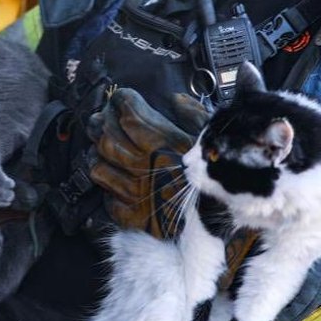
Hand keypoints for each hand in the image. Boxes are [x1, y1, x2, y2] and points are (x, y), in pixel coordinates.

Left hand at [87, 88, 209, 238]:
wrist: (222, 221)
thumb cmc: (221, 177)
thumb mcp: (213, 138)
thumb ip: (193, 116)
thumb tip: (177, 100)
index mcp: (159, 143)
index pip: (126, 114)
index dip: (120, 101)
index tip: (120, 98)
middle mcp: (140, 165)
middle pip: (106, 137)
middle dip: (101, 123)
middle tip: (102, 118)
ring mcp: (133, 191)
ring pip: (99, 167)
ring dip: (97, 155)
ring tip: (101, 148)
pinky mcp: (133, 216)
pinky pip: (109, 200)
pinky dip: (108, 190)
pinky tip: (114, 183)